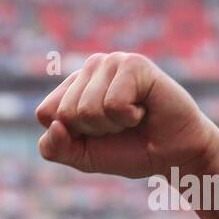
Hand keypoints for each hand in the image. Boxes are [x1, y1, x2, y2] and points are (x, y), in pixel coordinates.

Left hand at [35, 52, 218, 179]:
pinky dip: (129, 117)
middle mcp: (90, 68)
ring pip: (87, 109)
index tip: (96, 134)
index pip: (45, 113)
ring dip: (112, 125)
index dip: (69, 135)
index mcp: (72, 85)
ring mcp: (112, 62)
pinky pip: (112, 104)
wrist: (173, 155)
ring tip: (132, 117)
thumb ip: (54, 148)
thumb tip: (55, 124)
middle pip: (65, 113)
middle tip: (119, 126)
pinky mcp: (134, 64)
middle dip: (93, 131)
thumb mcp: (81, 157)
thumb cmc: (128, 150)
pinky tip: (144, 109)